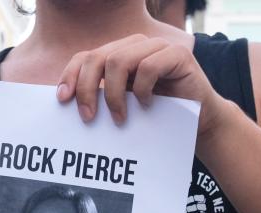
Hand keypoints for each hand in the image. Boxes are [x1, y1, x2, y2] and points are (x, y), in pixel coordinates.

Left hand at [56, 34, 227, 136]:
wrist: (197, 118)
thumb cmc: (156, 114)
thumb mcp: (123, 105)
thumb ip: (101, 98)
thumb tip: (67, 104)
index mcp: (118, 54)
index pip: (86, 57)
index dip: (71, 76)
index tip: (63, 100)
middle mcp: (135, 46)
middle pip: (98, 58)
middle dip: (87, 89)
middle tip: (88, 117)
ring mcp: (156, 47)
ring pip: (119, 62)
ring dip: (114, 95)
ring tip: (120, 117)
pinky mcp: (177, 54)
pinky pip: (149, 67)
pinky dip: (143, 90)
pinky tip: (146, 105)